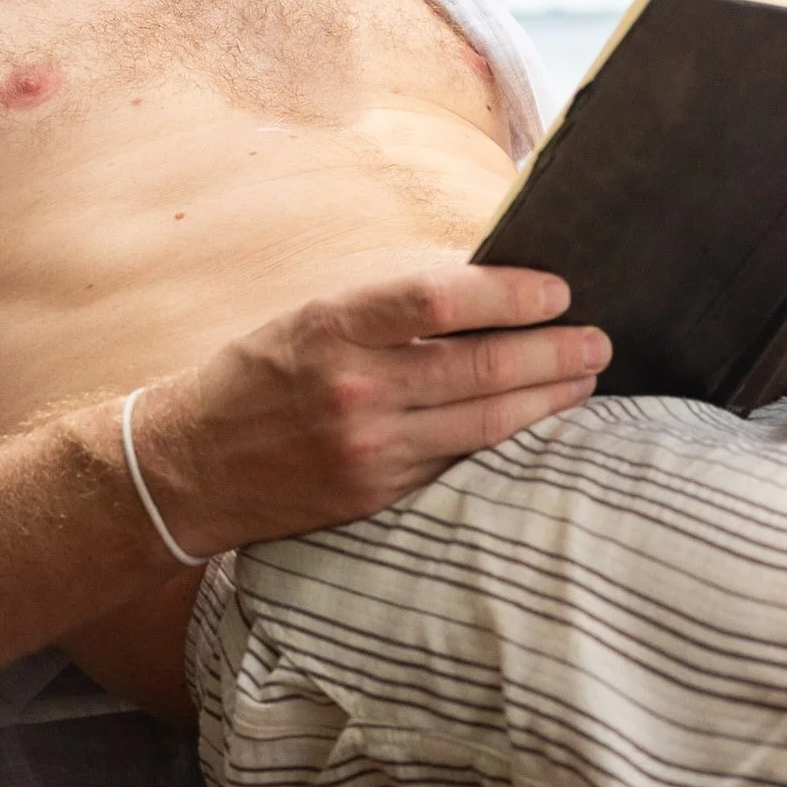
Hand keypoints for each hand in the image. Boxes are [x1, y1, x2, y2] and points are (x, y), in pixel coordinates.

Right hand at [129, 265, 608, 555]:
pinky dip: (507, 443)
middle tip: (598, 341)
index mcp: (334, 326)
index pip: (443, 298)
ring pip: (486, 423)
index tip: (557, 291)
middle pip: (483, 366)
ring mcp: (369, 448)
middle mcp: (354, 387)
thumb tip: (484, 292)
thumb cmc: (258, 377)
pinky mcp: (378, 494)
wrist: (188, 467)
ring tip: (586, 380)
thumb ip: (387, 310)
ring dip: (549, 401)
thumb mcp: (309, 319)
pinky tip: (538, 427)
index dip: (512, 292)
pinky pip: (460, 464)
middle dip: (555, 353)